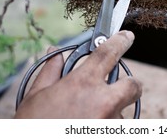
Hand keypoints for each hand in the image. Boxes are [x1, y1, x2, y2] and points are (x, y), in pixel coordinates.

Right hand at [14, 31, 141, 118]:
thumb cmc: (32, 126)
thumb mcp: (36, 96)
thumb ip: (51, 71)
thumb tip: (55, 53)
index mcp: (83, 83)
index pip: (108, 53)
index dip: (120, 41)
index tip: (126, 37)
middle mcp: (102, 101)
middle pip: (133, 85)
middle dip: (129, 84)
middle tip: (116, 87)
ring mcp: (109, 122)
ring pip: (122, 111)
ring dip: (111, 111)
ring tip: (87, 117)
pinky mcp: (111, 135)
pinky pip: (115, 127)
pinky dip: (106, 125)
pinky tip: (87, 125)